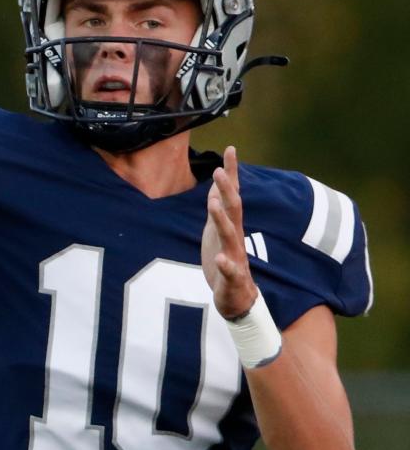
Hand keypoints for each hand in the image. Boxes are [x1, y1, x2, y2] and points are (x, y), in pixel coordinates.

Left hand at [202, 145, 258, 318]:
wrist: (237, 300)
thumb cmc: (227, 262)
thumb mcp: (219, 232)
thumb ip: (219, 210)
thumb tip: (216, 186)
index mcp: (230, 226)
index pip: (232, 194)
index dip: (231, 172)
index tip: (230, 149)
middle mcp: (235, 238)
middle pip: (232, 210)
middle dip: (226, 190)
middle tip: (218, 171)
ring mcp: (235, 257)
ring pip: (230, 236)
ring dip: (221, 219)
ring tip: (212, 203)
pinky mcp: (232, 279)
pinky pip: (230, 271)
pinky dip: (227, 265)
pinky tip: (221, 259)